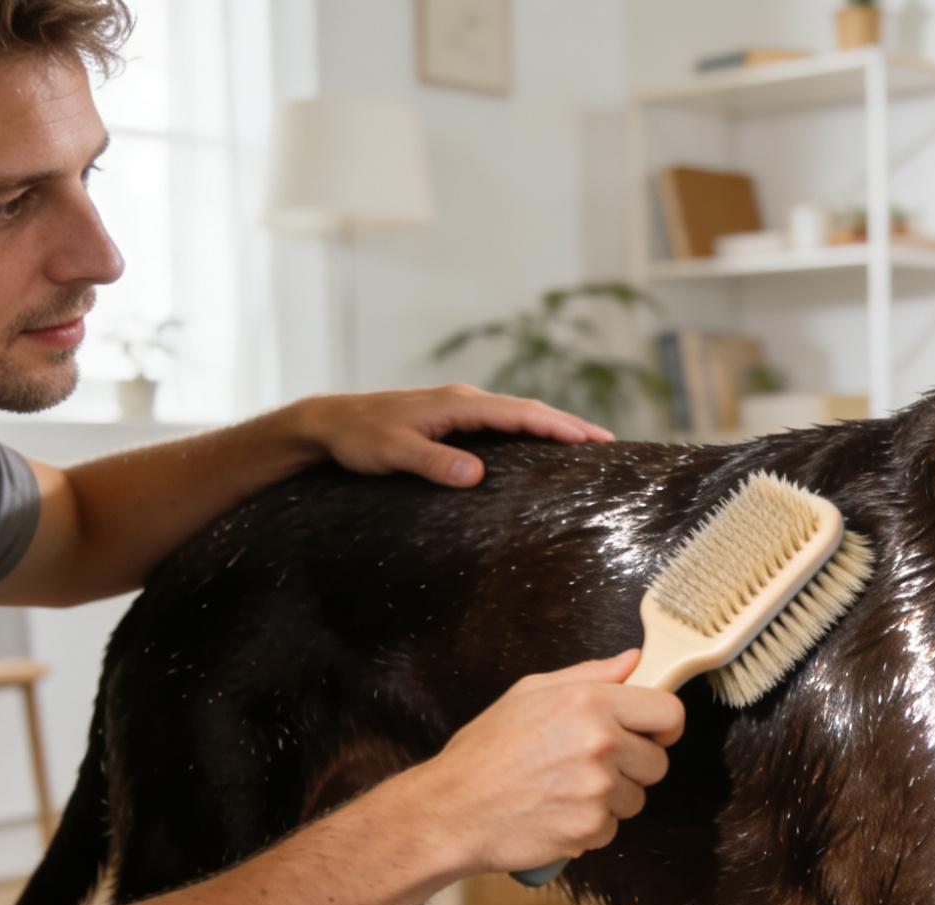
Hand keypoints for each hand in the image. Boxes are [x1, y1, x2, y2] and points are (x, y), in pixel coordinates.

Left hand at [292, 384, 614, 487]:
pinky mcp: (451, 418)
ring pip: (516, 413)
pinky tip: (537, 445)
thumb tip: (476, 476)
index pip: (519, 414)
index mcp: (458, 404)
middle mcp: (464, 400)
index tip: (591, 438)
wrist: (329, 423)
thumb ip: (434, 463)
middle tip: (605, 442)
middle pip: (527, 409)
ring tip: (583, 442)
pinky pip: (501, 421)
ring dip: (551, 425)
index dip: (558, 425)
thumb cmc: (359, 438)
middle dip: (568, 423)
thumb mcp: (394, 453)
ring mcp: (459, 407)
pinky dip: (528, 429)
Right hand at [422, 650, 684, 876]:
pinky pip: (612, 828)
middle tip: (590, 765)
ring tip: (565, 789)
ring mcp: (598, 789)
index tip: (651, 734)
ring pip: (637, 798)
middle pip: (658, 762)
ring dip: (610, 799)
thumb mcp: (530, 693)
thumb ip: (590, 675)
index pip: (670, 713)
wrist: (451, 810)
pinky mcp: (590, 828)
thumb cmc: (484, 752)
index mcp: (590, 702)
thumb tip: (633, 661)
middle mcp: (600, 743)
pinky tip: (556, 813)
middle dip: (633, 767)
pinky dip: (590, 826)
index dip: (663, 726)